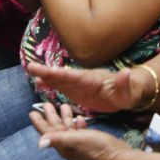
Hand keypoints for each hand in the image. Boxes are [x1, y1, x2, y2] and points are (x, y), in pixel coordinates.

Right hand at [26, 62, 148, 114]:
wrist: (128, 92)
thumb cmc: (129, 92)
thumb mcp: (128, 91)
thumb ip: (124, 83)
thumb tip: (126, 72)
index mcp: (94, 79)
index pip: (75, 76)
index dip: (61, 74)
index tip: (48, 70)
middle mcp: (84, 79)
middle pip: (64, 75)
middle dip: (48, 72)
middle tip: (31, 66)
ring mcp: (80, 84)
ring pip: (60, 80)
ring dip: (46, 77)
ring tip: (31, 72)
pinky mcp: (78, 91)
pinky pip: (62, 87)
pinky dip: (51, 84)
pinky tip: (40, 83)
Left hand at [31, 103, 142, 159]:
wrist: (115, 157)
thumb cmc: (96, 148)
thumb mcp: (75, 140)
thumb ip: (57, 139)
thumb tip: (39, 143)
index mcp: (62, 145)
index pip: (47, 132)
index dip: (39, 122)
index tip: (32, 112)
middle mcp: (68, 145)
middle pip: (55, 129)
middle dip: (51, 116)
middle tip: (47, 103)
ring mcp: (78, 144)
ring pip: (67, 129)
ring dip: (64, 118)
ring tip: (63, 105)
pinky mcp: (88, 142)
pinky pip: (79, 132)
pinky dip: (77, 124)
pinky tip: (79, 118)